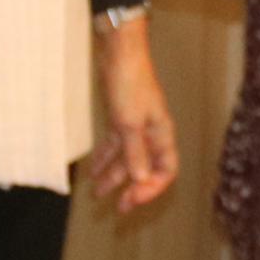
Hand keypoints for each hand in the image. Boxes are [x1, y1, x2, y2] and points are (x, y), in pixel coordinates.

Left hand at [88, 20, 178, 209]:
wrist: (119, 51)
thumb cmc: (129, 83)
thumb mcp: (130, 122)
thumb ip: (135, 152)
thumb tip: (139, 180)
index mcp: (162, 134)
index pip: (165, 171)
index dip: (152, 189)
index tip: (131, 200)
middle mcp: (152, 133)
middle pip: (146, 169)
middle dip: (132, 189)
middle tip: (118, 208)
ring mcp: (136, 126)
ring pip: (127, 159)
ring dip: (114, 177)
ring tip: (99, 195)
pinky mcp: (120, 118)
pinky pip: (115, 145)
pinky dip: (105, 159)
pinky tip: (93, 170)